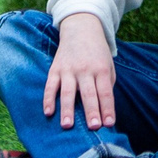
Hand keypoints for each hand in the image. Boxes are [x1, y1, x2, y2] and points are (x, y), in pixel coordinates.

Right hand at [43, 12, 117, 131]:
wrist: (81, 29)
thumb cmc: (98, 53)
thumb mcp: (108, 65)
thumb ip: (107, 85)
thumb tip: (104, 109)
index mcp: (101, 69)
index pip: (105, 92)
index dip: (107, 108)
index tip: (109, 124)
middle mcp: (85, 70)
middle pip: (88, 93)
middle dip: (91, 111)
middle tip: (93, 128)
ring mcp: (68, 69)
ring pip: (67, 92)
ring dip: (67, 109)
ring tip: (67, 126)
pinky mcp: (55, 69)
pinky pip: (50, 86)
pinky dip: (48, 99)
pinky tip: (48, 112)